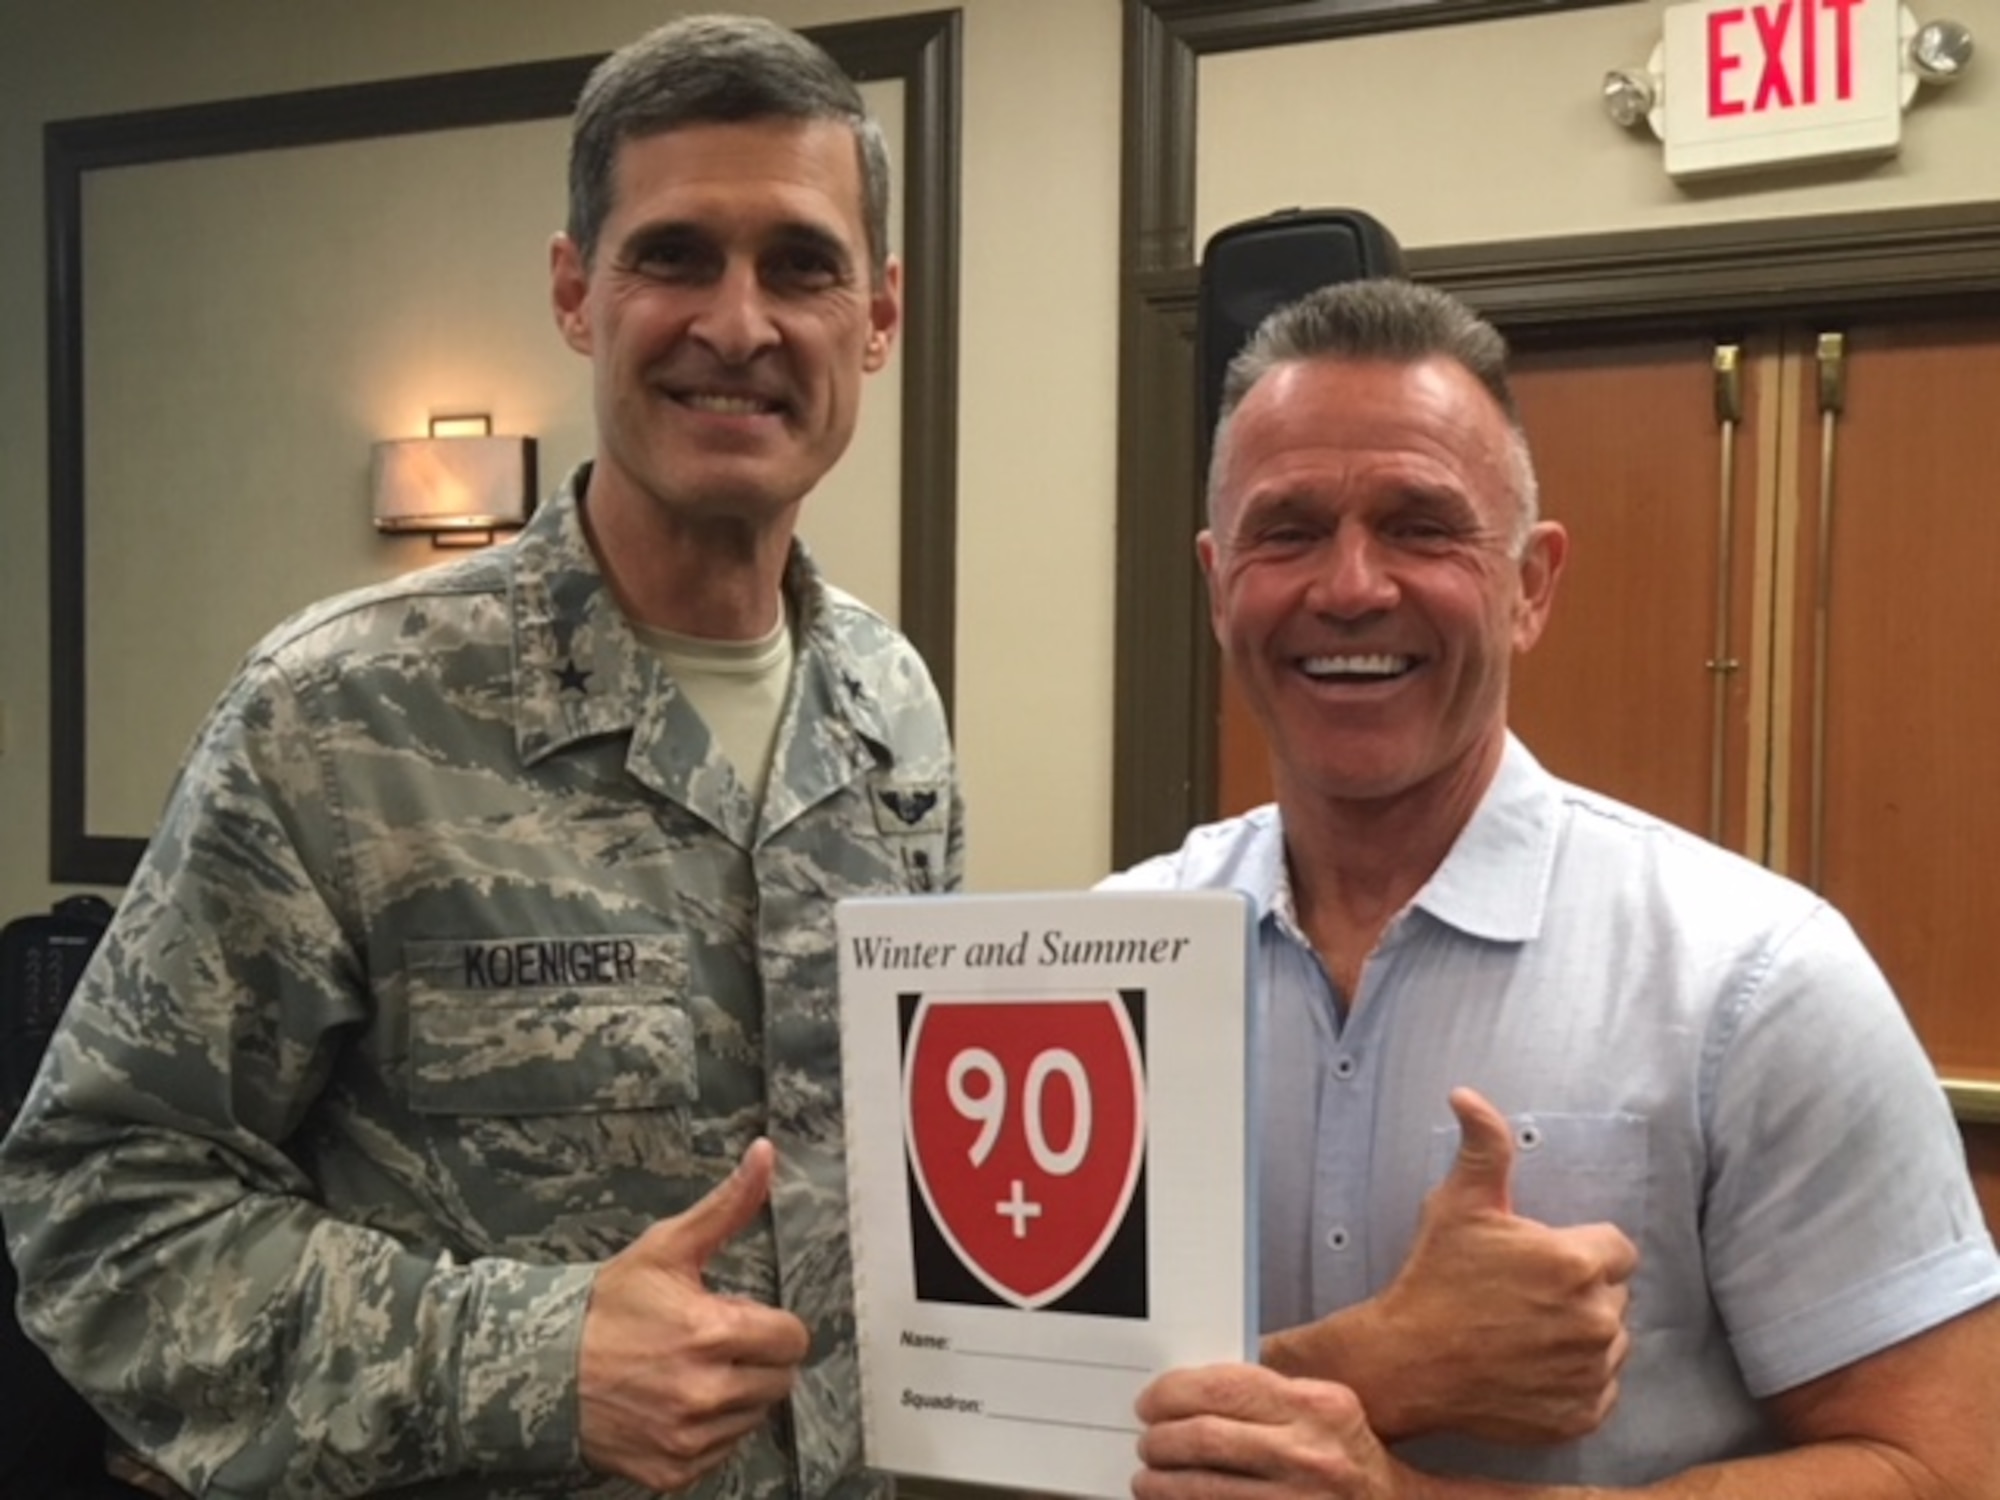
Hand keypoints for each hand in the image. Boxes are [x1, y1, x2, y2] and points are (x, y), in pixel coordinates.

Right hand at [578, 1139, 808, 1489]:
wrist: (540, 1369)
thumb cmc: (607, 1307)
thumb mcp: (667, 1248)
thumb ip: (728, 1205)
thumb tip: (765, 1153)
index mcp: (712, 1333)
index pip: (792, 1339)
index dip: (772, 1325)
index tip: (742, 1318)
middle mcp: (705, 1392)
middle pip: (779, 1381)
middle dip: (758, 1359)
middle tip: (717, 1345)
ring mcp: (688, 1438)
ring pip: (753, 1417)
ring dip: (736, 1396)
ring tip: (692, 1372)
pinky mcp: (672, 1471)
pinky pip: (721, 1452)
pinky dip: (709, 1432)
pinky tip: (677, 1405)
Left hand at [1135, 1363, 1403, 1499]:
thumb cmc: (1349, 1459)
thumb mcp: (1324, 1411)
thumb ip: (1267, 1395)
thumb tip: (1189, 1391)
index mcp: (1318, 1406)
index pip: (1224, 1386)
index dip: (1173, 1392)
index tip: (1151, 1401)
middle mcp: (1311, 1454)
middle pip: (1204, 1438)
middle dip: (1160, 1440)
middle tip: (1148, 1442)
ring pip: (1201, 1489)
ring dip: (1161, 1485)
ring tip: (1148, 1479)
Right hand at [1265, 1088, 1636, 1444]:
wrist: (1406, 1363)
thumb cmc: (1434, 1279)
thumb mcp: (1458, 1205)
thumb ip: (1483, 1147)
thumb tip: (1468, 1094)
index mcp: (1576, 1263)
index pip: (1616, 1248)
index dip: (1578, 1248)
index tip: (1539, 1259)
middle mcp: (1597, 1320)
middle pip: (1614, 1293)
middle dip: (1581, 1289)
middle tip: (1525, 1294)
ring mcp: (1592, 1372)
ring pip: (1610, 1341)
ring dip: (1581, 1334)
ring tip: (1526, 1330)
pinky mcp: (1584, 1414)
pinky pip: (1601, 1387)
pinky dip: (1575, 1379)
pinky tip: (1531, 1366)